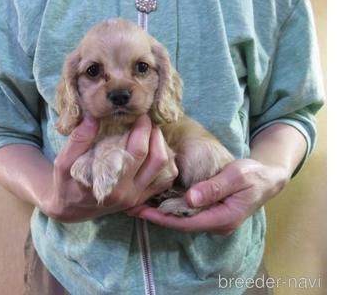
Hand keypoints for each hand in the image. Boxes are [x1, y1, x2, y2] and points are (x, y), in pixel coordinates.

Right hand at [43, 114, 177, 222]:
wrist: (70, 208)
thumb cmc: (65, 183)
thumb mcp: (63, 162)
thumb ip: (79, 139)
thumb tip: (94, 115)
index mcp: (110, 185)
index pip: (137, 152)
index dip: (142, 128)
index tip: (138, 113)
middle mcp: (128, 194)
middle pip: (157, 159)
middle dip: (154, 133)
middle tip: (146, 118)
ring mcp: (137, 198)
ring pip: (166, 170)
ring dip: (163, 147)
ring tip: (151, 132)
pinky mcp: (141, 200)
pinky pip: (164, 181)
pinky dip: (166, 163)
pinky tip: (153, 149)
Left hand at [127, 159, 288, 234]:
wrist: (268, 177)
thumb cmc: (254, 175)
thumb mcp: (236, 176)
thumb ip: (214, 187)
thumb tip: (190, 199)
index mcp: (223, 218)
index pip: (186, 222)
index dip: (163, 218)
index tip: (142, 211)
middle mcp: (216, 223)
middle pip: (181, 223)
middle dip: (157, 216)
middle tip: (131, 207)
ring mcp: (214, 219)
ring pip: (183, 219)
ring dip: (161, 212)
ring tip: (138, 204)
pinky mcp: (211, 212)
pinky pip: (188, 213)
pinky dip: (171, 207)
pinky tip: (156, 200)